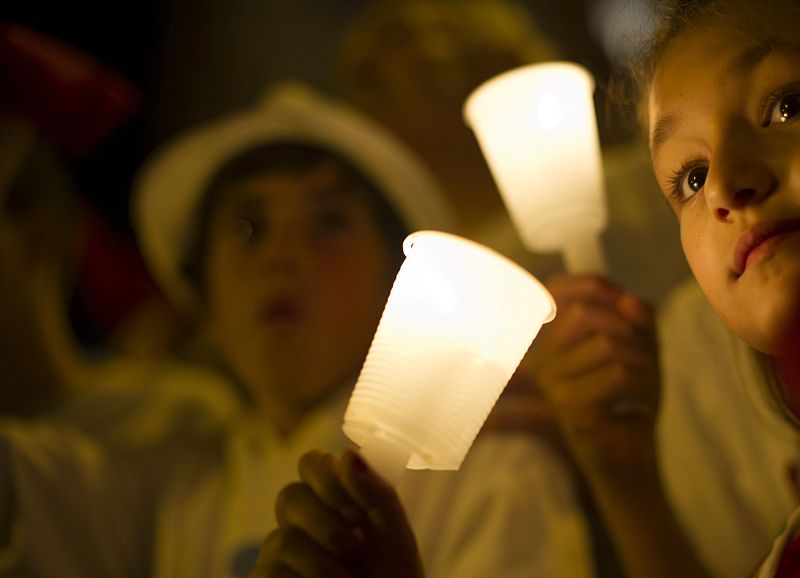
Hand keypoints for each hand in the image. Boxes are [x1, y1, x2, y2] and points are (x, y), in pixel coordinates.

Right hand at [249, 449, 424, 577]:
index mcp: (330, 500)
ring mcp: (278, 555)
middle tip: (356, 547)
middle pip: (289, 496)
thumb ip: (376, 491)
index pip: (310, 463)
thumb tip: (348, 454)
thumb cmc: (393, 577)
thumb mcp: (395, 533)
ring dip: (325, 565)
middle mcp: (298, 522)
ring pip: (283, 539)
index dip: (329, 479)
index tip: (358, 512)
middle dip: (327, 524)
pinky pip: (272, 573)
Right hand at [524, 274, 659, 478]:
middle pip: (585, 313)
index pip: (557, 291)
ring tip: (647, 386)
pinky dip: (645, 386)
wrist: (630, 460)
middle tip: (646, 359)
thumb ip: (639, 319)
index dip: (593, 284)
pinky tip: (642, 405)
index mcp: (554, 343)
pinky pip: (618, 375)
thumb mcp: (643, 350)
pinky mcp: (571, 408)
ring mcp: (553, 385)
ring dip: (644, 363)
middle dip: (630, 330)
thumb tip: (628, 299)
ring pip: (607, 344)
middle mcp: (544, 361)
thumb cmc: (631, 401)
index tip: (625, 300)